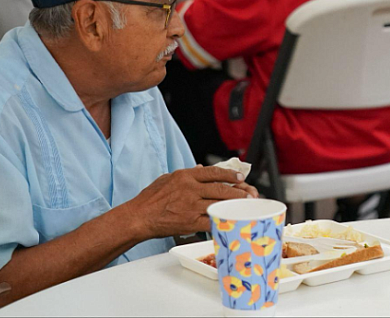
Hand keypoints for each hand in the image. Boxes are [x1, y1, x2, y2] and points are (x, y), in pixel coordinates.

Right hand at [125, 166, 258, 239]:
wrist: (138, 217)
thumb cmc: (150, 199)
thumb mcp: (168, 178)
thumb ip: (187, 174)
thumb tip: (202, 168)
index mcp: (185, 176)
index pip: (214, 172)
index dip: (230, 175)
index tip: (240, 178)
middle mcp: (190, 189)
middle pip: (221, 189)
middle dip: (239, 192)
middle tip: (251, 194)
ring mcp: (191, 206)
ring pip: (220, 204)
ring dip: (235, 206)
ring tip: (247, 207)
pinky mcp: (190, 222)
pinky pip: (211, 221)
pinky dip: (222, 222)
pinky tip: (231, 222)